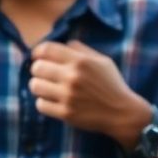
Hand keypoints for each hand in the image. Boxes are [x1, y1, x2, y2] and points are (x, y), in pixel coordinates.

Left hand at [30, 40, 150, 143]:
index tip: (37, 56)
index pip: (47, 49)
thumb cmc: (112, 84)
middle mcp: (72, 77)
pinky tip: (51, 101)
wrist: (122, 112)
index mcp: (80, 61)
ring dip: (38, 85)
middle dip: (37, 69)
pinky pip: (41, 105)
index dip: (38, 51)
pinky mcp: (66, 113)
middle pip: (37, 67)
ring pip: (35, 86)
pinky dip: (43, 102)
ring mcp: (68, 96)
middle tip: (42, 73)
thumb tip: (63, 43)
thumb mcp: (102, 61)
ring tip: (44, 87)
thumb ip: (82, 50)